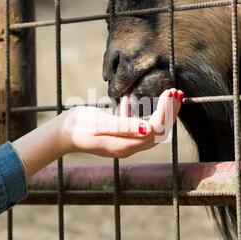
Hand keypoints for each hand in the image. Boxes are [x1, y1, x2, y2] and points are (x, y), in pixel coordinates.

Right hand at [62, 88, 183, 157]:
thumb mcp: (99, 123)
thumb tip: (148, 128)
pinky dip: (152, 114)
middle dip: (171, 112)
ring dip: (164, 112)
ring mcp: (127, 144)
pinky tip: (151, 101)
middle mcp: (130, 147)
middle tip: (177, 92)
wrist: (62, 135)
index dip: (166, 112)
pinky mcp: (123, 138)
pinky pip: (144, 128)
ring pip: (154, 130)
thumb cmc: (78, 126)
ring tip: (172, 94)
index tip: (171, 92)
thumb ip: (123, 126)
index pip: (156, 130)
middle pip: (160, 132)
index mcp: (126, 145)